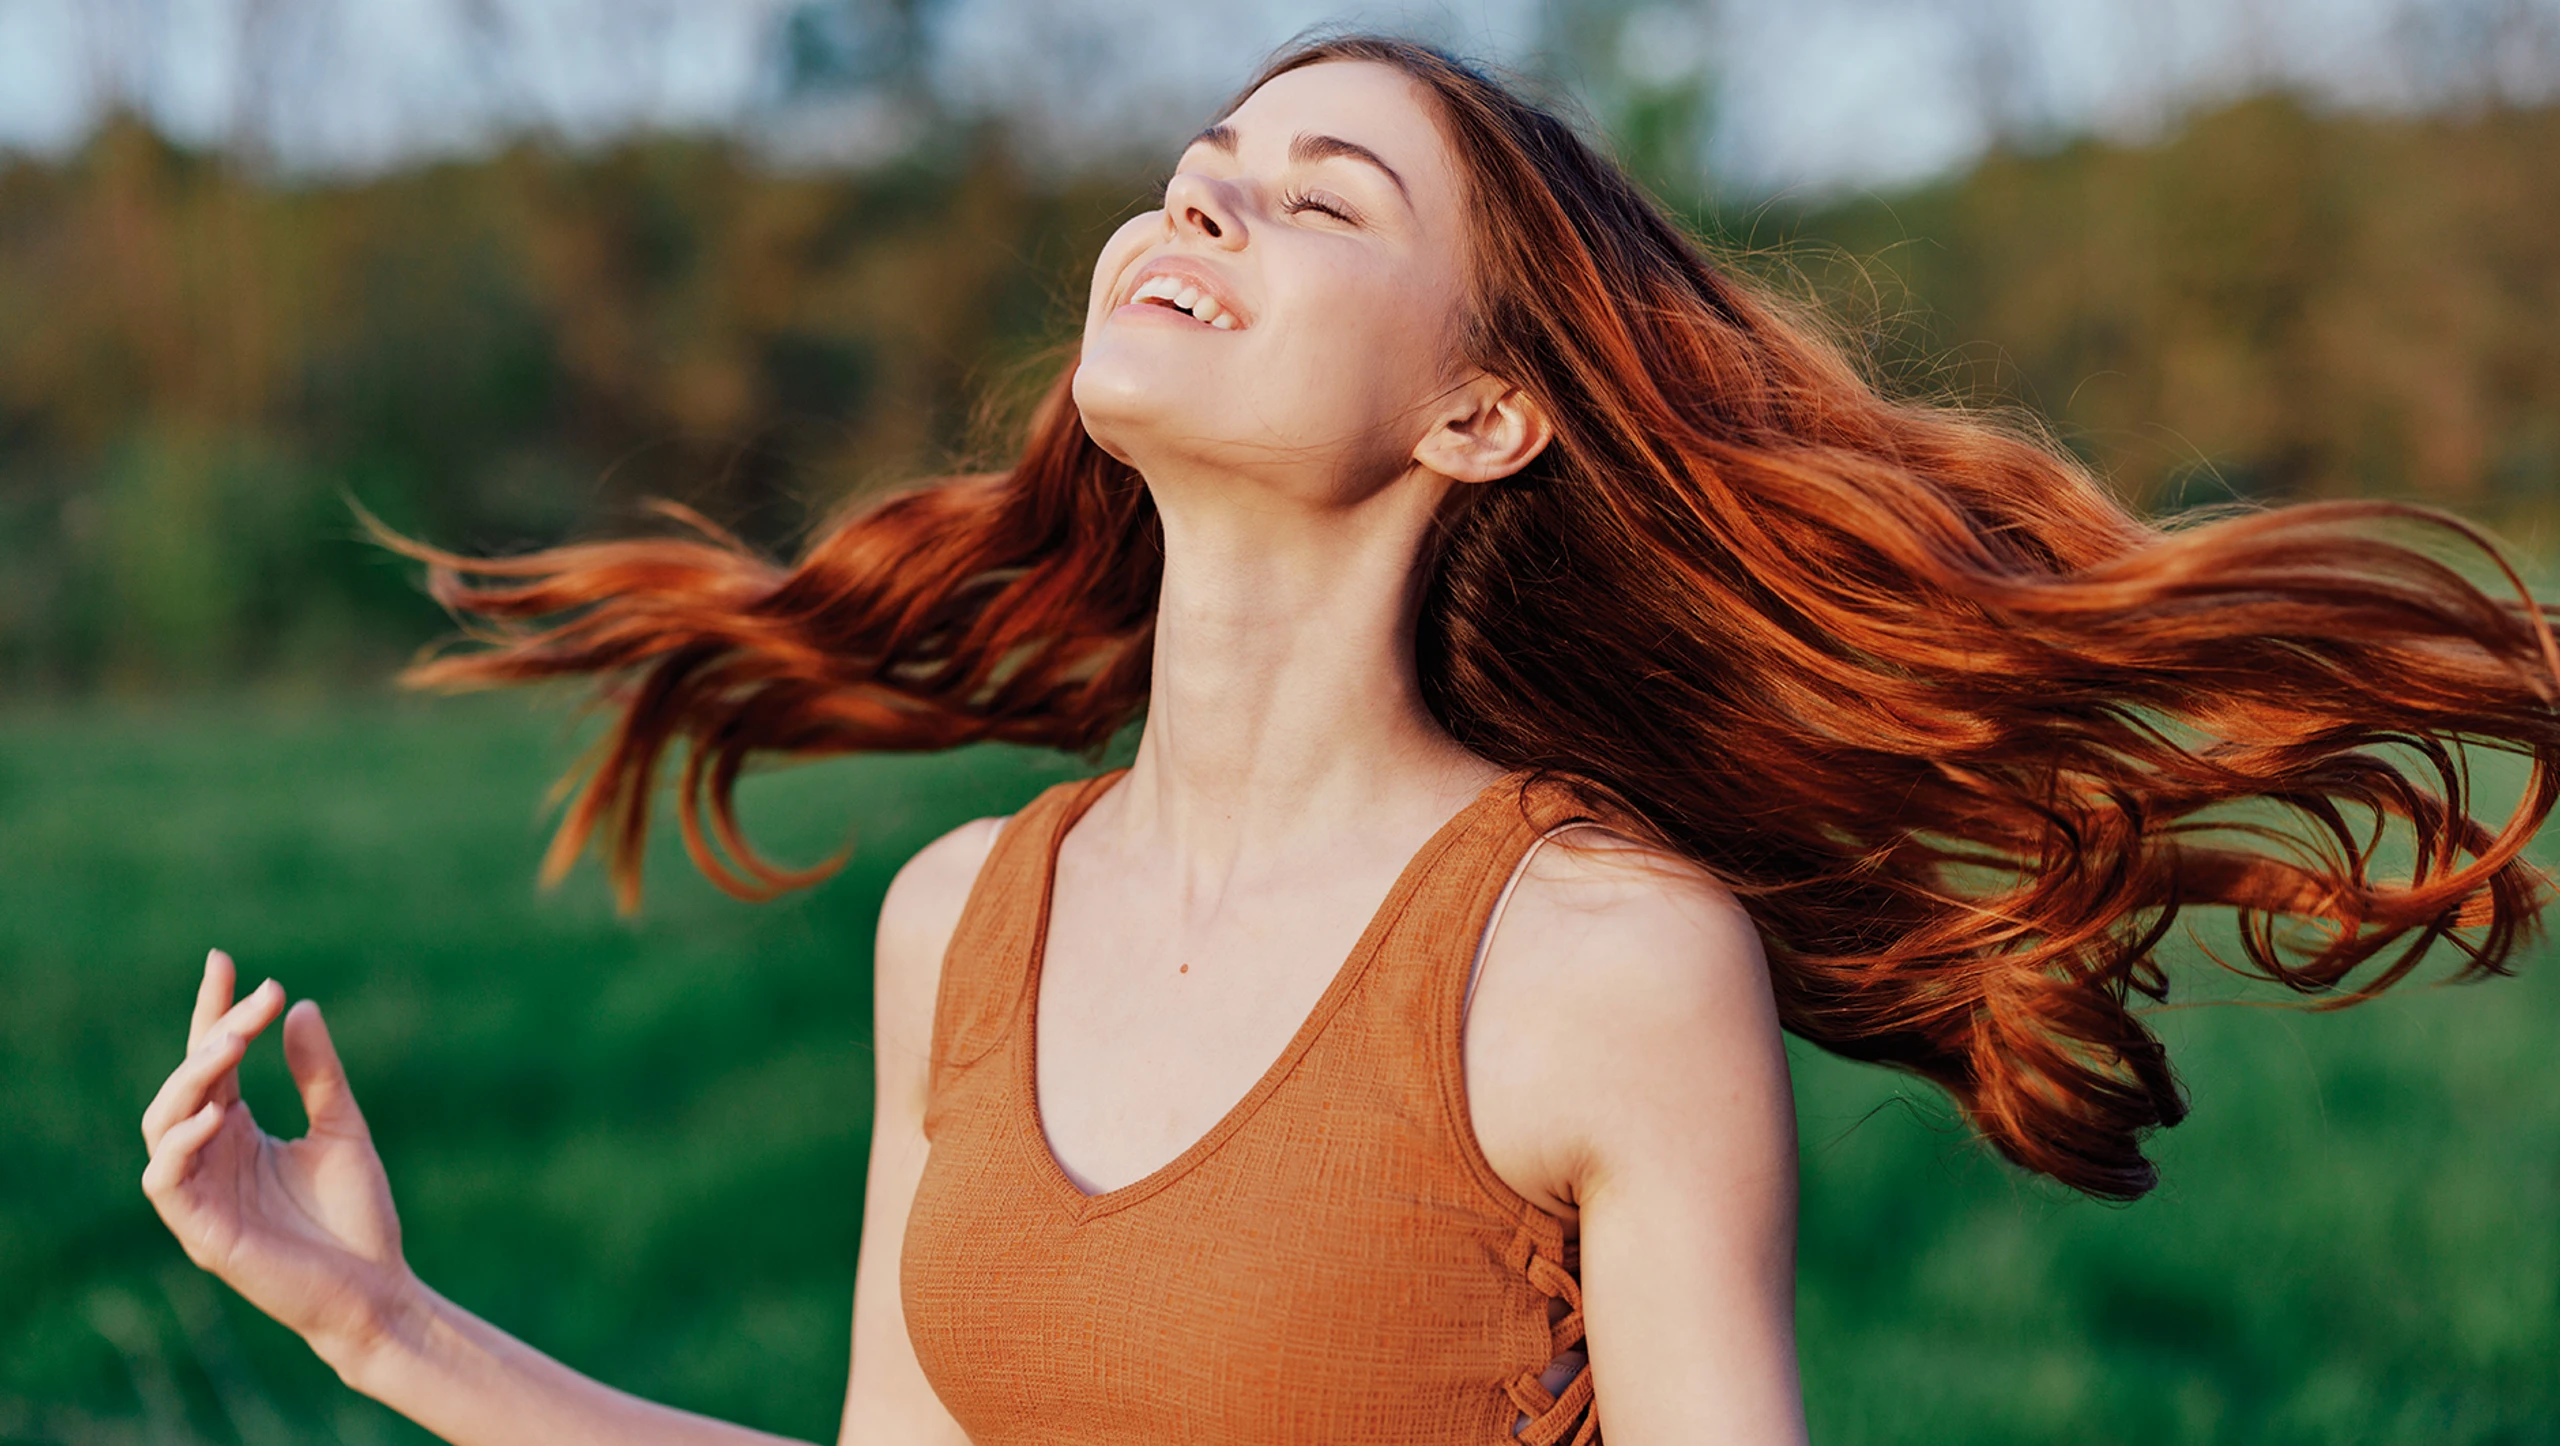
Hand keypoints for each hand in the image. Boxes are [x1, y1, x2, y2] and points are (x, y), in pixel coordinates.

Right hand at [140, 950, 416, 1374]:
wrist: (376, 1288)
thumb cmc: (356, 1216)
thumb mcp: (343, 1128)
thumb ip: (319, 1073)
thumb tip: (300, 1006)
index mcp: (238, 1130)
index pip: (214, 1062)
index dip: (214, 1012)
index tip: (226, 961)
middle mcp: (211, 1156)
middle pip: (187, 1084)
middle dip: (213, 1037)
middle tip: (255, 1001)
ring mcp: (202, 1194)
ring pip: (162, 1126)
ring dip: (191, 1082)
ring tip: (231, 1047)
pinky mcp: (202, 1232)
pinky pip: (166, 1182)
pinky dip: (180, 1145)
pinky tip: (217, 1113)